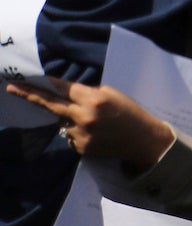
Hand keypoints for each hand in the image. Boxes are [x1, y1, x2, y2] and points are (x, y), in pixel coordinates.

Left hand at [6, 80, 173, 171]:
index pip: (64, 88)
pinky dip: (80, 134)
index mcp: (94, 98)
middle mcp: (84, 115)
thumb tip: (64, 95)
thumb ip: (88, 94)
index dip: (46, 82)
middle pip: (51, 104)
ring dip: (72, 121)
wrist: (144, 140)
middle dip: (30, 95)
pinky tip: (97, 135)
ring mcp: (81, 133)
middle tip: (11, 88)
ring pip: (64, 122)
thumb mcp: (112, 96)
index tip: (27, 78)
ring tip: (97, 124)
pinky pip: (71, 137)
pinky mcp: (81, 147)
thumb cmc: (130, 113)